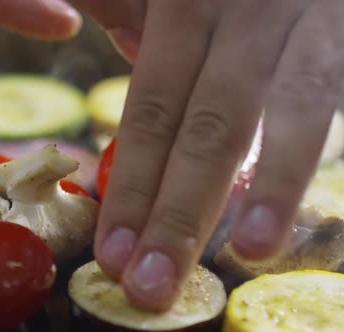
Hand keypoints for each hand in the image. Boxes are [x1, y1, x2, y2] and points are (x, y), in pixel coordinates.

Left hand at [0, 0, 343, 309]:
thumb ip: (133, 9)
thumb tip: (118, 45)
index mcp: (181, 2)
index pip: (149, 112)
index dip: (130, 187)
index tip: (112, 252)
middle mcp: (241, 11)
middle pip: (205, 126)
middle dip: (177, 213)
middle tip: (152, 284)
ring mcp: (302, 17)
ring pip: (287, 111)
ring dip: (268, 189)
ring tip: (246, 252)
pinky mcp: (343, 31)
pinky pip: (330, 97)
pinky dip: (309, 157)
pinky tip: (290, 208)